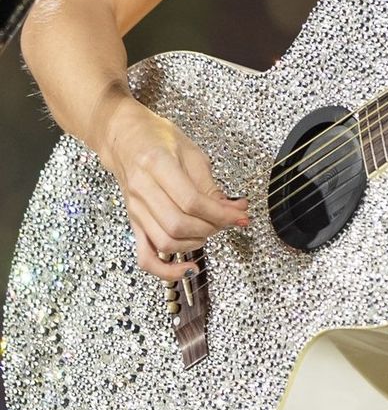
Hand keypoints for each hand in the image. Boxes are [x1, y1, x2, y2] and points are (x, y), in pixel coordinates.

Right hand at [97, 96, 248, 279]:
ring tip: (210, 229)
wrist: (124, 139)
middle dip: (212, 228)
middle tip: (227, 220)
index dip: (221, 213)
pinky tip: (187, 268)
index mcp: (156, 165)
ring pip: (166, 242)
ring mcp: (135, 210)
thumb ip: (210, 185)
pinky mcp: (134, 224)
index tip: (241, 215)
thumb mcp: (191, 153)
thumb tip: (233, 210)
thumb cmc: (158, 139)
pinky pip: (145, 257)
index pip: (191, 201)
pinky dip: (166, 271)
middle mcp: (141, 190)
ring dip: (196, 242)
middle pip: (179, 224)